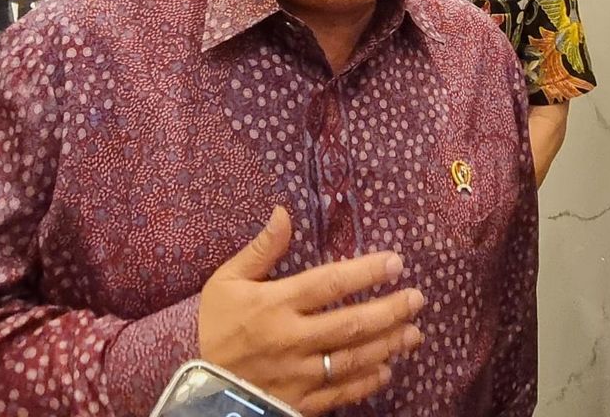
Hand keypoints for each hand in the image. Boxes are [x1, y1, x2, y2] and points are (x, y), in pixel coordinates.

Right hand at [197, 207, 424, 416]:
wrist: (192, 384)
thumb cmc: (214, 325)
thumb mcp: (227, 281)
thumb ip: (261, 249)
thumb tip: (284, 212)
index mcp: (276, 304)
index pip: (330, 284)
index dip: (366, 272)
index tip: (395, 263)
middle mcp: (291, 339)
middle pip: (350, 324)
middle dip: (389, 311)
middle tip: (417, 299)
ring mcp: (297, 374)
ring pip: (352, 359)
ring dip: (388, 345)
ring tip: (414, 333)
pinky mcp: (298, 403)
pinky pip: (339, 393)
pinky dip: (366, 383)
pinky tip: (386, 370)